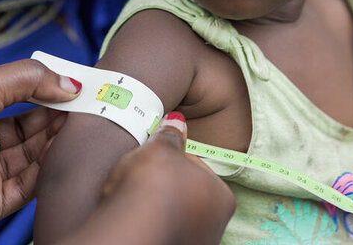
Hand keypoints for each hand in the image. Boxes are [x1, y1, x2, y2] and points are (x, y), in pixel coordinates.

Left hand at [0, 59, 80, 236]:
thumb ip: (28, 79)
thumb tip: (69, 82)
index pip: (16, 99)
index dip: (44, 91)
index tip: (73, 84)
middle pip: (27, 128)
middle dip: (55, 114)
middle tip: (84, 103)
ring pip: (31, 155)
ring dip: (55, 139)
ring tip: (78, 123)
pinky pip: (28, 186)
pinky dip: (48, 169)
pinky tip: (62, 149)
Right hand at [94, 113, 235, 244]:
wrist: (129, 229)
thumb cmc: (152, 185)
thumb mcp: (161, 149)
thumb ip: (171, 136)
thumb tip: (176, 121)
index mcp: (223, 197)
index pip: (196, 168)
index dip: (172, 159)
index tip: (155, 158)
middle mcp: (214, 227)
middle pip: (186, 194)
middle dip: (165, 185)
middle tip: (143, 177)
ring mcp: (193, 243)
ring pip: (171, 215)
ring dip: (156, 206)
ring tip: (133, 198)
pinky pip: (158, 230)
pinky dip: (148, 223)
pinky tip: (131, 217)